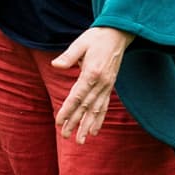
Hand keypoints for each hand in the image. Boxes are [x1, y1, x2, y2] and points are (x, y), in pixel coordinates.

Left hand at [50, 26, 135, 143]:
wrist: (118, 34)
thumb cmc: (96, 37)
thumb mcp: (81, 43)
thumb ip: (69, 56)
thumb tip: (56, 65)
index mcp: (92, 73)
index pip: (77, 96)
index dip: (68, 110)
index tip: (59, 122)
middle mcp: (101, 83)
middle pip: (85, 107)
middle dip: (75, 123)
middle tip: (66, 136)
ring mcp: (107, 86)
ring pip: (96, 110)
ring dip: (87, 126)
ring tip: (80, 140)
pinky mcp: (110, 86)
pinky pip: (104, 106)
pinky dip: (99, 119)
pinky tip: (94, 131)